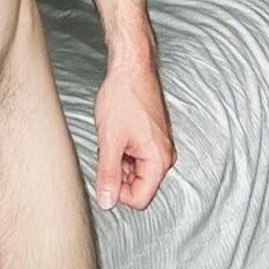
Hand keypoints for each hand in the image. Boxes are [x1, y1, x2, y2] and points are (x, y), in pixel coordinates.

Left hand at [94, 61, 175, 210]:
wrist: (131, 67)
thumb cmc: (124, 95)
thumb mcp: (109, 139)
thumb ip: (108, 174)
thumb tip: (107, 201)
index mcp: (158, 160)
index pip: (139, 199)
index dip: (117, 192)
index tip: (104, 175)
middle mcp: (164, 155)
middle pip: (138, 186)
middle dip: (117, 173)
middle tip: (107, 149)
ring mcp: (160, 146)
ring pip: (135, 171)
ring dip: (119, 160)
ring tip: (112, 137)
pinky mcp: (153, 137)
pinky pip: (136, 156)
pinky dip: (123, 150)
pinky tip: (116, 133)